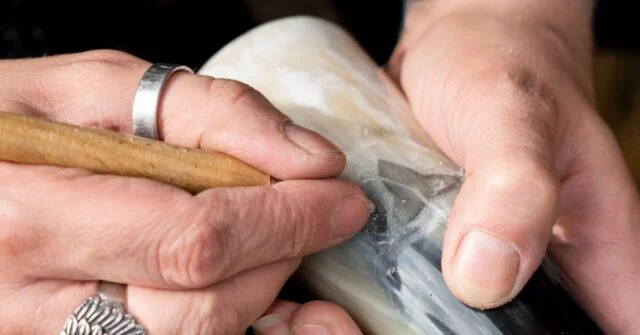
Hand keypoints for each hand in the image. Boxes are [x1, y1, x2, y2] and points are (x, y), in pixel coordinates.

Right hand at [0, 50, 371, 333]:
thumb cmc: (10, 122)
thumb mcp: (95, 88)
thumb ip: (207, 112)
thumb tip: (309, 158)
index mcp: (32, 217)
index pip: (197, 239)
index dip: (287, 221)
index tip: (340, 198)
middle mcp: (33, 301)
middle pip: (203, 306)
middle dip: (280, 256)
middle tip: (309, 211)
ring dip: (261, 290)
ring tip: (278, 238)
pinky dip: (237, 321)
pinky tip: (267, 294)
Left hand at [386, 0, 639, 332]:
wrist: (456, 41)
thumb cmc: (502, 63)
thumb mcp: (512, 116)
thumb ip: (514, 189)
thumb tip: (486, 276)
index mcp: (601, 251)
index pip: (612, 332)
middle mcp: (550, 266)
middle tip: (411, 330)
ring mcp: (496, 260)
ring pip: (473, 324)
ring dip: (430, 324)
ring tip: (376, 320)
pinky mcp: (450, 247)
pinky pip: (429, 291)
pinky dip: (403, 296)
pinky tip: (371, 290)